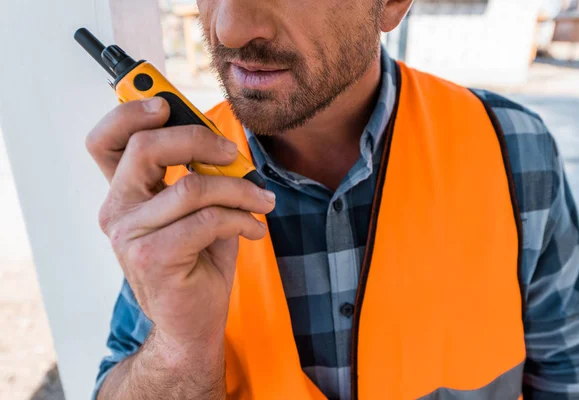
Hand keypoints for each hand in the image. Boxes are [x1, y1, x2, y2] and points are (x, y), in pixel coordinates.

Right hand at [87, 97, 274, 353]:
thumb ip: (199, 176)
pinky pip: (207, 220)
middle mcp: (117, 210)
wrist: (190, 324)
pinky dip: (241, 219)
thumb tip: (221, 142)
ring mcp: (128, 235)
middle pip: (146, 148)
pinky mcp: (152, 257)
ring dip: (239, 190)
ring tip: (262, 202)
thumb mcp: (198, 212)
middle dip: (199, 139)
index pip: (106, 142)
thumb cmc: (196, 265)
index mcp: (125, 195)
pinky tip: (254, 229)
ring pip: (192, 187)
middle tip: (234, 154)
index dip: (130, 114)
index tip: (168, 103)